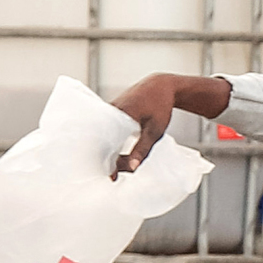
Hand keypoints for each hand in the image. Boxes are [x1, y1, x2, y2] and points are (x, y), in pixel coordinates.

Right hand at [107, 73, 230, 174]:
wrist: (161, 86)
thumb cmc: (161, 106)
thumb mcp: (155, 130)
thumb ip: (142, 149)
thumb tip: (132, 168)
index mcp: (121, 114)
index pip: (109, 144)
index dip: (110, 162)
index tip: (112, 177)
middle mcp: (111, 109)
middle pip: (101, 139)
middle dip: (103, 158)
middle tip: (108, 174)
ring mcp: (109, 109)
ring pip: (102, 133)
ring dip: (105, 149)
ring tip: (106, 166)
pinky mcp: (111, 110)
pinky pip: (105, 128)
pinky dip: (108, 140)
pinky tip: (110, 152)